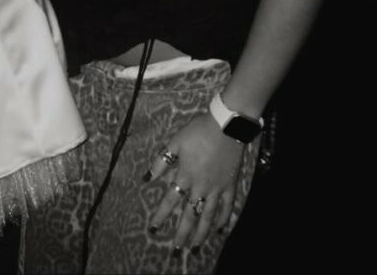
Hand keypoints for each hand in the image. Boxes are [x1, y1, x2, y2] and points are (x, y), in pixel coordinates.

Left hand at [145, 112, 244, 252]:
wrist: (226, 126)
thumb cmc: (198, 131)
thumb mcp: (176, 142)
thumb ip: (161, 162)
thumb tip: (146, 178)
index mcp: (185, 176)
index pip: (169, 201)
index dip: (160, 215)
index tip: (153, 229)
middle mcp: (200, 187)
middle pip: (189, 215)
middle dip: (181, 234)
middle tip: (176, 250)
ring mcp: (216, 188)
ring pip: (208, 216)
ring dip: (201, 233)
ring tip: (195, 248)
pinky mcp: (230, 186)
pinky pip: (227, 207)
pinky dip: (223, 220)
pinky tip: (219, 230)